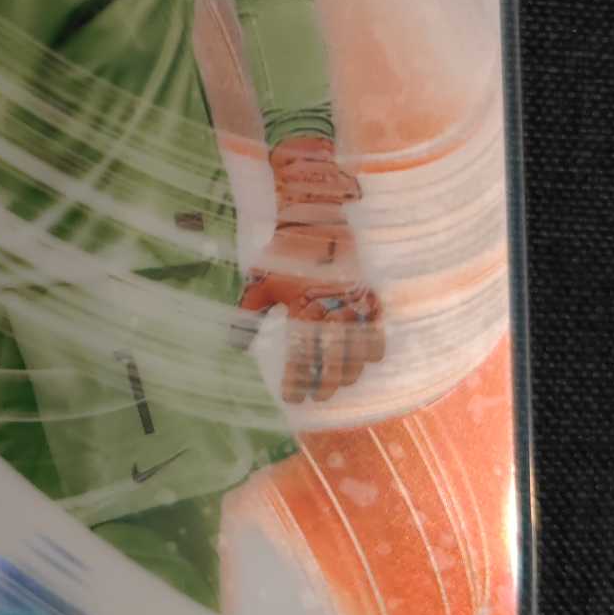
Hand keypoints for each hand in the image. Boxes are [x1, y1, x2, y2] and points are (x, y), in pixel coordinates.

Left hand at [237, 137, 384, 405]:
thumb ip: (249, 314)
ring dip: (351, 371)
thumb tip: (235, 346)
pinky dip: (373, 349)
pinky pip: (377, 330)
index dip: (297, 380)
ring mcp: (353, 303)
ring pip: (358, 350)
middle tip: (320, 397)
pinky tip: (366, 361)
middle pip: (333, 360)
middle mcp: (330, 309)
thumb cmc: (284, 251)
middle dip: (327, 384)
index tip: (292, 398)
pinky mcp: (368, 295)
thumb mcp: (260, 280)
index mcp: (302, 307)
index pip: (300, 355)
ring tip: (341, 384)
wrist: (316, 216)